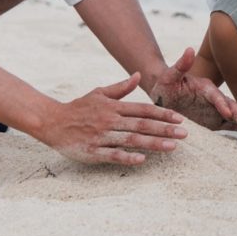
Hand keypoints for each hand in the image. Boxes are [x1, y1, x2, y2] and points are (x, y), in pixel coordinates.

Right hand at [41, 73, 188, 165]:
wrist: (52, 122)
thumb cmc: (78, 107)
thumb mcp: (99, 93)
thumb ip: (120, 88)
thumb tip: (138, 75)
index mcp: (113, 106)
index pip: (142, 109)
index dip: (162, 113)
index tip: (179, 119)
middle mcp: (110, 120)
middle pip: (142, 125)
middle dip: (165, 129)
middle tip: (185, 134)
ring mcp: (101, 136)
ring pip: (131, 140)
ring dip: (153, 143)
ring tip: (172, 147)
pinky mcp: (93, 151)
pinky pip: (112, 155)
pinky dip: (127, 157)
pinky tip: (142, 159)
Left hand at [149, 48, 236, 132]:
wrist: (165, 92)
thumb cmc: (166, 83)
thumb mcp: (170, 74)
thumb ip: (181, 64)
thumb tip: (189, 49)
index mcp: (204, 87)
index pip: (215, 96)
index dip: (222, 104)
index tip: (228, 114)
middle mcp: (213, 98)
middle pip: (230, 106)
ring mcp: (214, 109)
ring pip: (233, 115)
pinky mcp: (212, 119)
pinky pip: (227, 124)